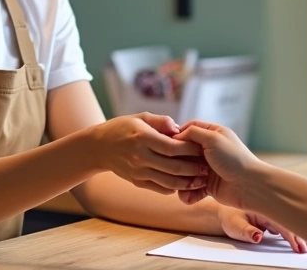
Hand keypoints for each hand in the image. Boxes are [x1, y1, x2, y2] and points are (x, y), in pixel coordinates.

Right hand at [90, 113, 207, 194]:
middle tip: (208, 167)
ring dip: (188, 182)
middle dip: (194, 168)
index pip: (173, 147)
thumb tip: (179, 129)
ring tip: (201, 179)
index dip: (191, 149)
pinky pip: (160, 188)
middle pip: (174, 167)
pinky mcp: (137, 182)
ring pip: (169, 182)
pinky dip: (175, 188)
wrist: (98, 147)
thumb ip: (161, 121)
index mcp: (143, 138)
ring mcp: (138, 172)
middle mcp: (140, 157)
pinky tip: (185, 183)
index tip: (203, 148)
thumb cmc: (122, 128)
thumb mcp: (140, 117)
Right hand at [173, 120, 261, 209]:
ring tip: (191, 183)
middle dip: (178, 161)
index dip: (177, 136)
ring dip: (183, 180)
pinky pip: (190, 189)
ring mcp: (206, 168)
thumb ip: (193, 132)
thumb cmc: (233, 159)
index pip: (188, 130)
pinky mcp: (206, 186)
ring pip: (183, 172)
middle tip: (179, 167)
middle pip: (183, 152)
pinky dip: (189, 194)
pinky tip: (192, 196)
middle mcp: (208, 150)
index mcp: (212, 134)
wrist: (250, 186)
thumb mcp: (213, 138)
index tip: (168, 144)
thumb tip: (176, 135)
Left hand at [217, 205, 306, 253]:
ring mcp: (271, 215)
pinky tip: (298, 241)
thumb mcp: (235, 225)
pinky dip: (292, 234)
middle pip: (288, 223)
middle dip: (300, 236)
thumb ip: (247, 231)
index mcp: (263, 207)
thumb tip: (258, 237)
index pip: (282, 223)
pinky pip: (284, 226)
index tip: (300, 246)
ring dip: (298, 235)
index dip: (292, 235)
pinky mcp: (271, 220)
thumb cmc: (228, 218)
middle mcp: (269, 210)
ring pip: (288, 225)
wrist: (222, 214)